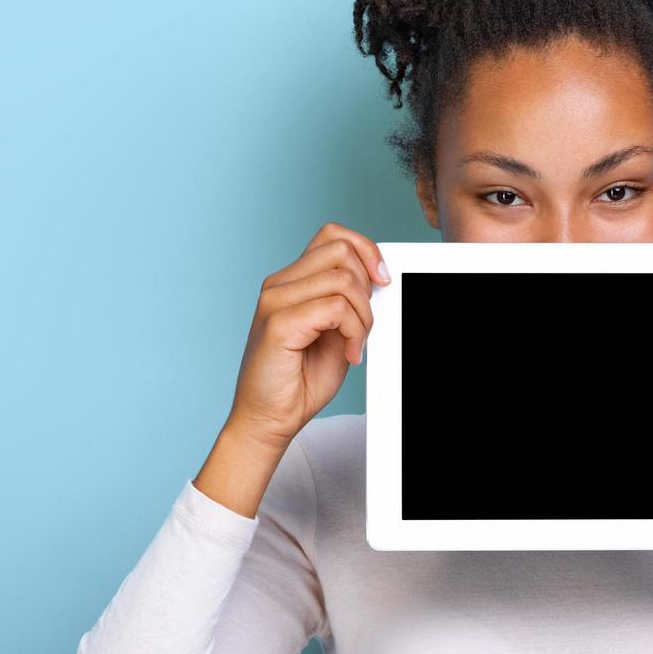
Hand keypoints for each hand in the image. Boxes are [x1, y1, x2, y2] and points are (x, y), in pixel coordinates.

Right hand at [225, 222, 390, 450]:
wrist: (270, 418)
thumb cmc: (301, 379)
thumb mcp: (336, 331)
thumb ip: (348, 301)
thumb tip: (379, 278)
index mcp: (291, 281)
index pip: (333, 235)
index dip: (365, 250)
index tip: (382, 281)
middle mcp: (279, 285)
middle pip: (341, 251)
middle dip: (367, 288)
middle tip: (365, 324)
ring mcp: (275, 301)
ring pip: (343, 280)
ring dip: (364, 316)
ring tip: (356, 343)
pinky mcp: (278, 323)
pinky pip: (336, 309)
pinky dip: (355, 332)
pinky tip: (350, 354)